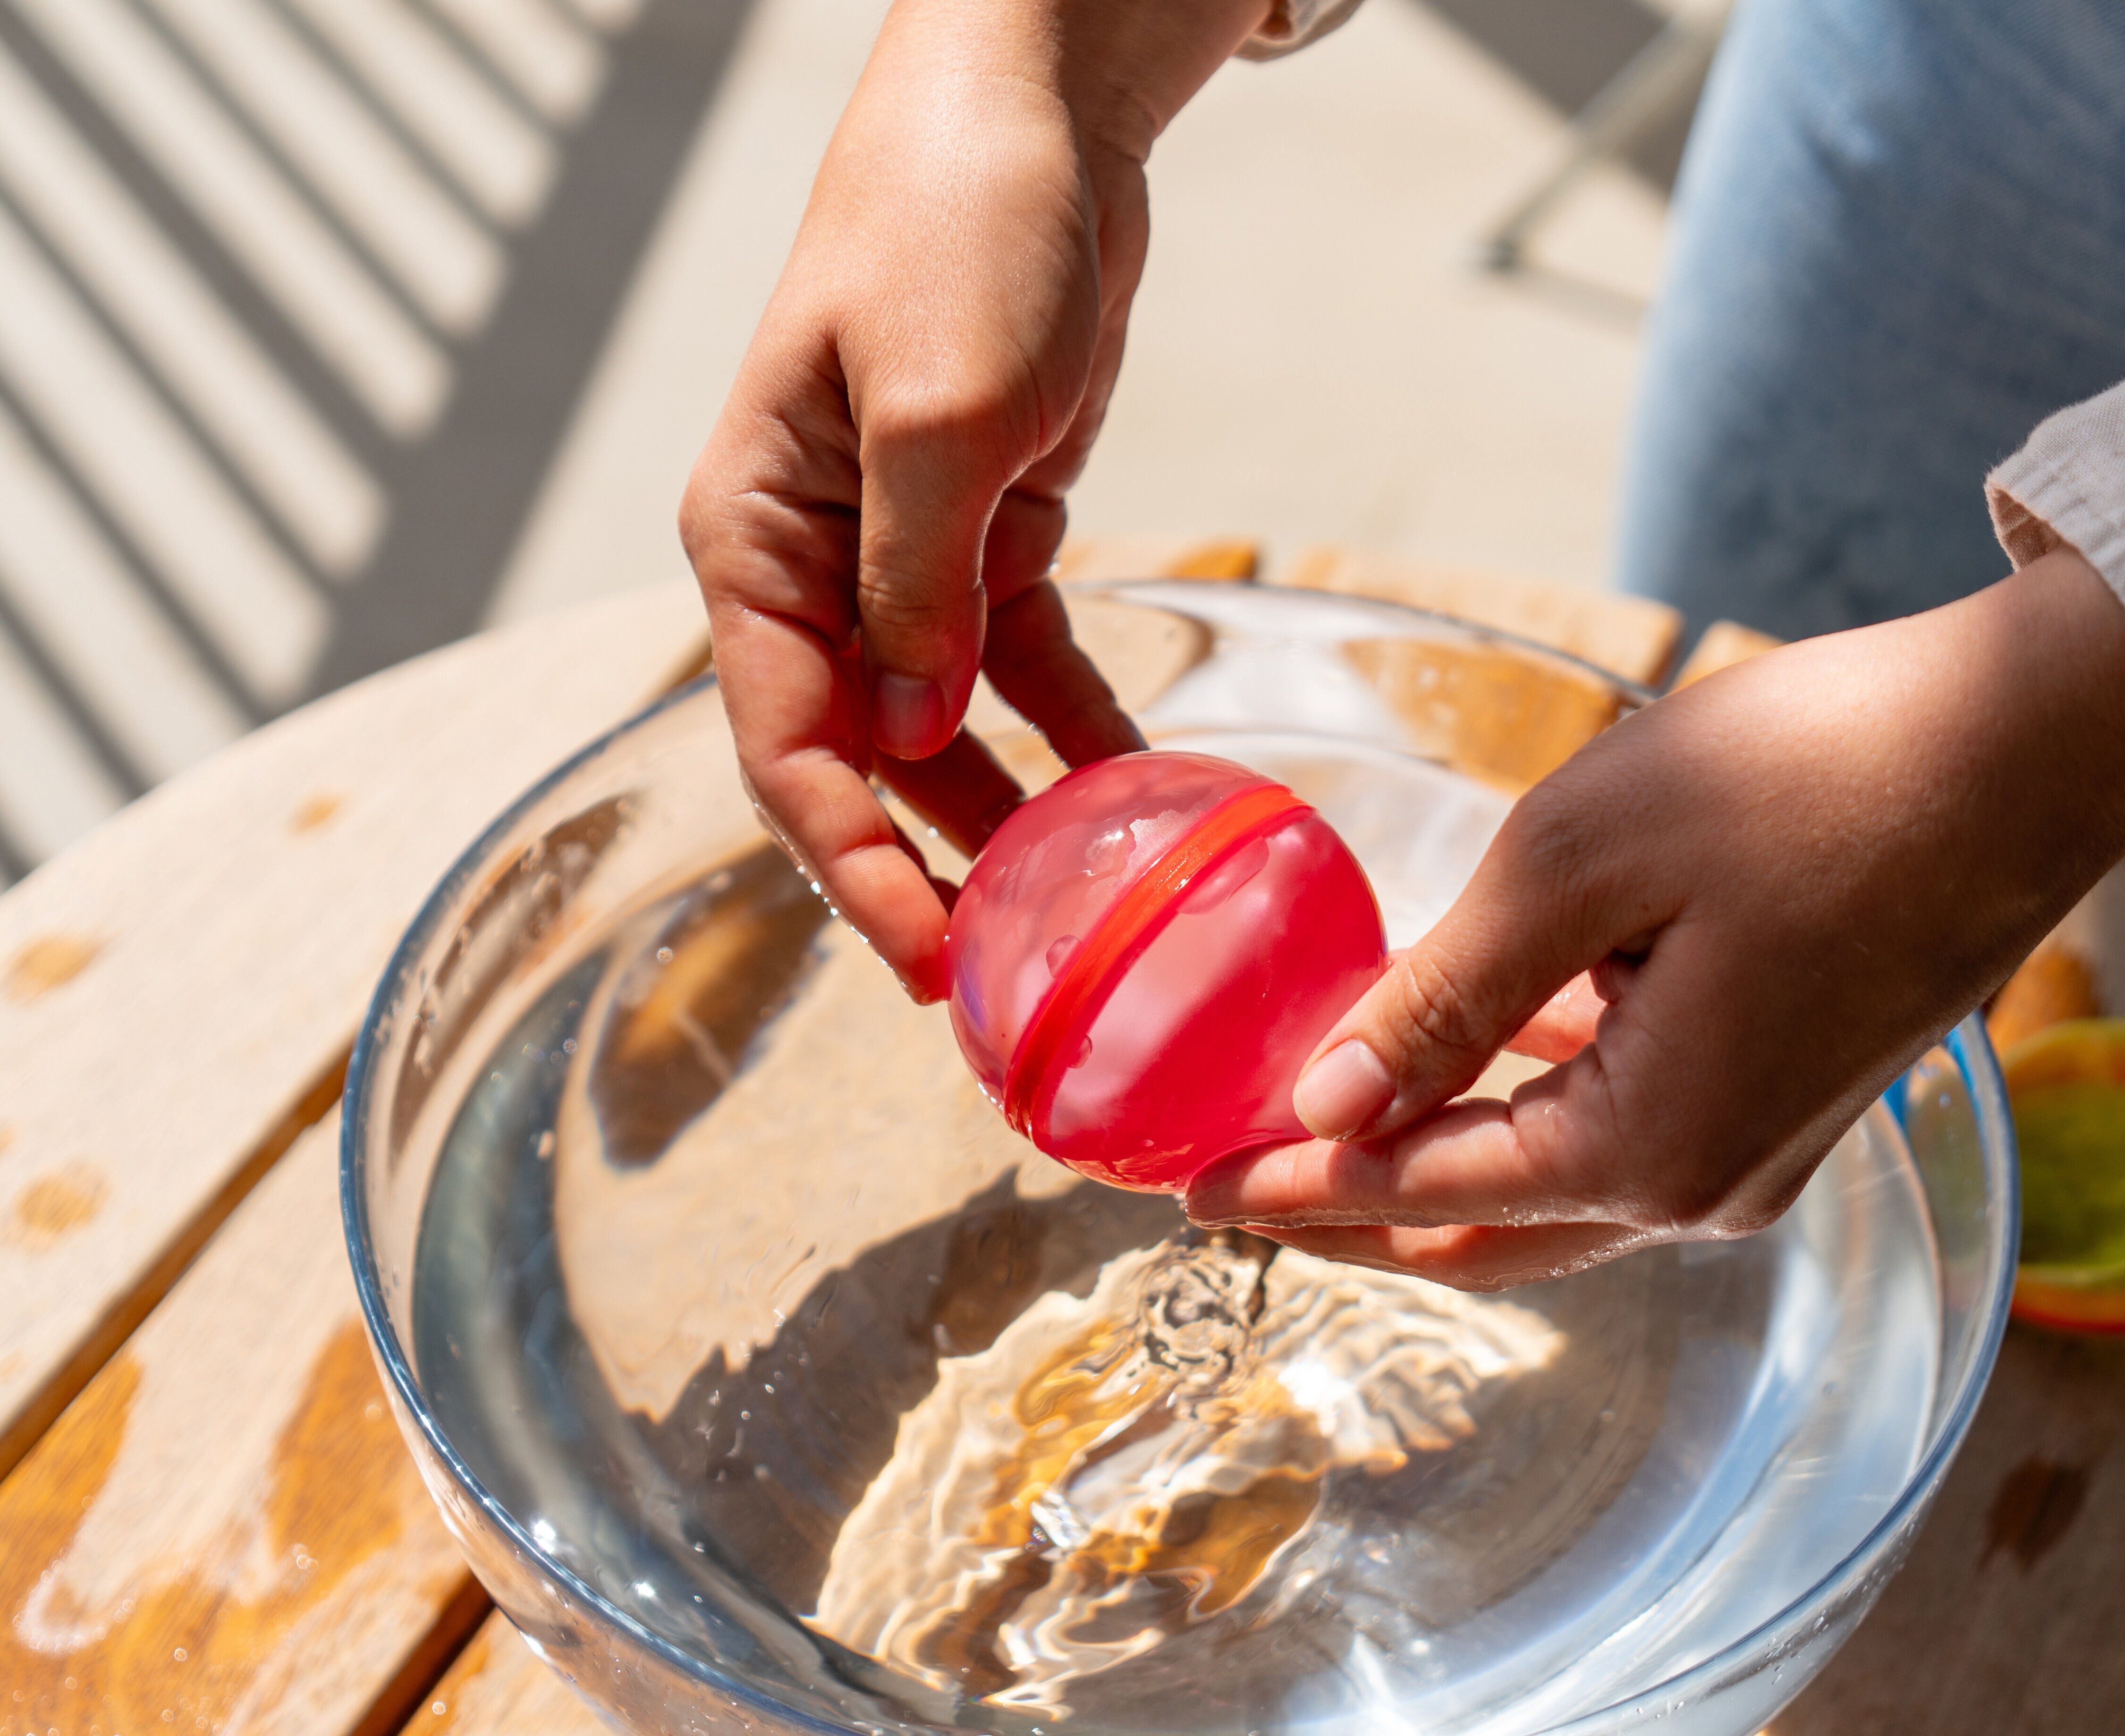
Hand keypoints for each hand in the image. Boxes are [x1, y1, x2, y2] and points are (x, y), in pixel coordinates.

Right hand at [681, 0, 1267, 998]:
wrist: (1031, 121)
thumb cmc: (950, 230)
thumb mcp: (937, 410)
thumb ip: (918, 582)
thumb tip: (910, 737)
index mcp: (755, 538)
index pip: (787, 742)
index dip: (851, 868)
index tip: (922, 967)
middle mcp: (812, 564)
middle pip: (857, 760)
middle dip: (924, 871)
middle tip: (1006, 989)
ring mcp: (901, 557)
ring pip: (940, 731)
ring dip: (1004, 819)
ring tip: (1078, 918)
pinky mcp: (988, 538)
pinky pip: (1021, 668)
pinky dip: (1072, 730)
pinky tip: (1133, 793)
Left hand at [1187, 548, 2124, 1289]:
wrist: (2027, 744)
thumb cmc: (1804, 775)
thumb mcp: (1579, 866)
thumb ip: (1443, 1001)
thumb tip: (1328, 1108)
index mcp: (1646, 1144)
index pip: (1418, 1190)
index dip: (1292, 1191)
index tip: (1185, 1194)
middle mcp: (1707, 1186)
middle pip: (1485, 1228)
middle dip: (1352, 1210)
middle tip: (1236, 1187)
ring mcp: (1761, 1150)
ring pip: (1555, 1194)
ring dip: (1438, 1167)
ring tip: (1327, 1126)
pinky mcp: (1794, 1095)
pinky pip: (1625, 1135)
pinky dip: (1530, 1115)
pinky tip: (1473, 1056)